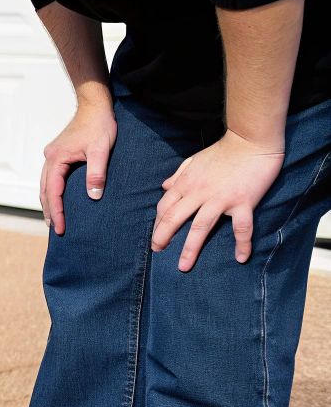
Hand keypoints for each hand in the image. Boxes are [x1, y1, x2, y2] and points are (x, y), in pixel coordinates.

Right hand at [41, 100, 116, 234]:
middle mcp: (50, 157)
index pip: (53, 191)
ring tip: (54, 217)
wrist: (95, 104)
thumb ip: (96, 173)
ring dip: (48, 201)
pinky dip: (51, 190)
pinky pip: (50, 176)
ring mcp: (52, 154)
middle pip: (44, 190)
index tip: (61, 227)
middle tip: (55, 228)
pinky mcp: (58, 153)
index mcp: (56, 158)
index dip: (57, 211)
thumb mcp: (101, 150)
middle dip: (49, 210)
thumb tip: (93, 196)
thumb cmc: (99, 125)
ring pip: (45, 183)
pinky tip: (57, 196)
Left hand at [151, 130, 284, 270]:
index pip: (164, 207)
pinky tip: (241, 258)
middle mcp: (199, 192)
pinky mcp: (242, 202)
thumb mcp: (194, 160)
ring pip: (200, 227)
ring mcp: (220, 199)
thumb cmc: (223, 151)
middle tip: (156, 252)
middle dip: (162, 237)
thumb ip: (178, 175)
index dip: (158, 223)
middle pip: (174, 218)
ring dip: (190, 249)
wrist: (250, 140)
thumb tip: (164, 186)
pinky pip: (241, 228)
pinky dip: (242, 244)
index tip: (156, 237)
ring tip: (183, 266)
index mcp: (186, 183)